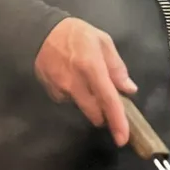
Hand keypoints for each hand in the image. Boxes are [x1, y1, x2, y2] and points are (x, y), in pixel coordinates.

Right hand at [34, 18, 136, 146]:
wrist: (40, 32)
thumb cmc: (76, 34)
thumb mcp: (103, 41)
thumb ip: (117, 66)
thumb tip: (129, 89)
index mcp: (92, 67)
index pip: (108, 100)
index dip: (117, 121)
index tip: (122, 138)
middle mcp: (75, 83)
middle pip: (94, 113)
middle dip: (105, 116)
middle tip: (110, 104)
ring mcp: (61, 90)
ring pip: (83, 108)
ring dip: (91, 104)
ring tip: (89, 83)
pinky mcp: (51, 93)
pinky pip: (70, 102)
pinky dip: (76, 97)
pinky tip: (74, 80)